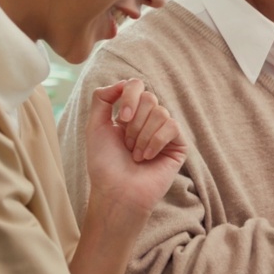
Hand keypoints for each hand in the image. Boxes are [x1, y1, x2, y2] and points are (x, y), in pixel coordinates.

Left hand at [84, 80, 187, 217]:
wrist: (117, 192)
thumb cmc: (104, 164)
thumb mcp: (95, 126)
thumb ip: (102, 98)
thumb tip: (123, 82)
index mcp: (130, 113)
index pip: (137, 86)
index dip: (130, 97)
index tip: (121, 119)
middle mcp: (149, 120)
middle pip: (149, 98)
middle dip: (134, 123)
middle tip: (127, 144)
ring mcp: (165, 132)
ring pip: (160, 112)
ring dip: (142, 136)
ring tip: (136, 155)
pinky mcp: (178, 145)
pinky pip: (172, 127)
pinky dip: (155, 142)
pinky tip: (148, 157)